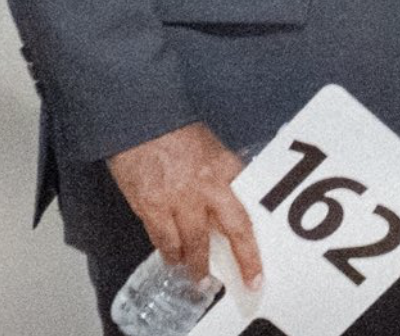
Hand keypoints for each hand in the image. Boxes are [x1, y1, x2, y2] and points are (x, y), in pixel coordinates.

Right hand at [107, 122, 261, 286]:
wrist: (141, 120)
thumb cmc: (175, 131)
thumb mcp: (211, 149)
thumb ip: (222, 175)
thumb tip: (229, 200)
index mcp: (227, 169)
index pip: (248, 209)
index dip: (254, 243)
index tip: (258, 268)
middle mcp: (209, 187)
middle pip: (232, 230)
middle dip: (241, 259)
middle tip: (244, 279)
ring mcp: (180, 199)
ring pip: (194, 243)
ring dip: (195, 264)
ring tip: (198, 277)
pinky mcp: (152, 206)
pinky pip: (163, 239)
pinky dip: (169, 253)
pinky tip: (172, 260)